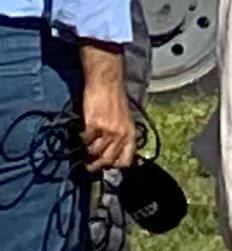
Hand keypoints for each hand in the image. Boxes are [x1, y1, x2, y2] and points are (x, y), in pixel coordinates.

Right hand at [73, 49, 127, 173]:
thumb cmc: (115, 99)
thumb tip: (112, 154)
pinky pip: (85, 140)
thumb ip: (120, 135)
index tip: (107, 168)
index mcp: (130, 132)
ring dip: (87, 152)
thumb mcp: (124, 119)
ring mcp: (107, 131)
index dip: (115, 166)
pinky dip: (82, 139)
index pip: (126, 159)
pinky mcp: (94, 125)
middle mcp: (121, 134)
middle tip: (89, 164)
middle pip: (108, 160)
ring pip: (94, 153)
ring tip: (85, 147)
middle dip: (97, 165)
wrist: (107, 82)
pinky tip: (82, 132)